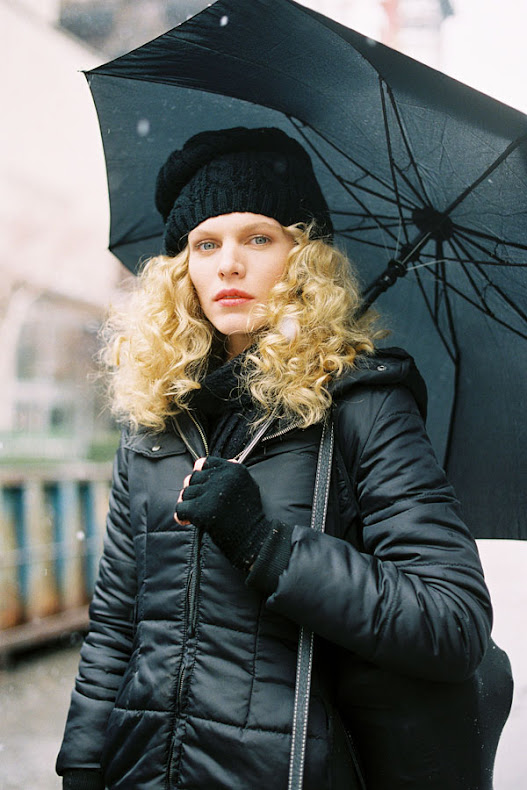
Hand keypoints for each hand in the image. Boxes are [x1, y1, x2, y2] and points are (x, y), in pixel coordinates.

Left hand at [174, 456, 272, 570]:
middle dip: (194, 491)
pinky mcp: (201, 510)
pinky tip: (188, 521)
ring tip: (199, 513)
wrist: (252, 539)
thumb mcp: (246, 485)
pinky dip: (182, 516)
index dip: (200, 473)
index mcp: (234, 469)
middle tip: (201, 504)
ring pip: (185, 493)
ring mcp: (211, 494)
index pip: (205, 463)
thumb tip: (200, 463)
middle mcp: (222, 478)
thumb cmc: (248, 514)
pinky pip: (180, 508)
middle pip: (193, 478)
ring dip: (189, 504)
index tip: (202, 484)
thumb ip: (227, 471)